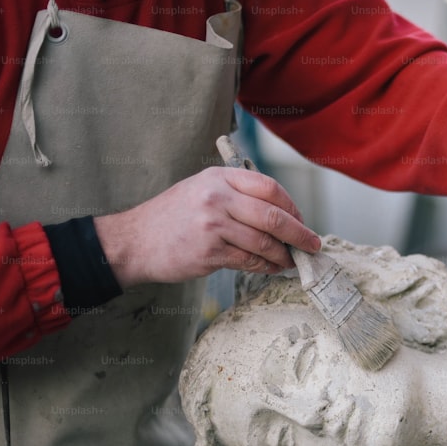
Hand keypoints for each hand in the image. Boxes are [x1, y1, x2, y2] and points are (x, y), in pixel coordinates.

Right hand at [95, 166, 320, 286]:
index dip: (292, 206)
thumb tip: (282, 214)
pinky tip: (271, 268)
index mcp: (219, 177)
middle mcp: (217, 197)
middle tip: (313, 245)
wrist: (133, 242)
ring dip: (284, 255)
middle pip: (273, 216)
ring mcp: (213, 225)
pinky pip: (249, 261)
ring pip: (264, 242)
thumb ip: (238, 195)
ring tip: (291, 261)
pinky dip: (266, 267)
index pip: (269, 187)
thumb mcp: (202, 190)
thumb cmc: (173, 217)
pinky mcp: (209, 252)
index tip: (302, 220)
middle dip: (299, 233)